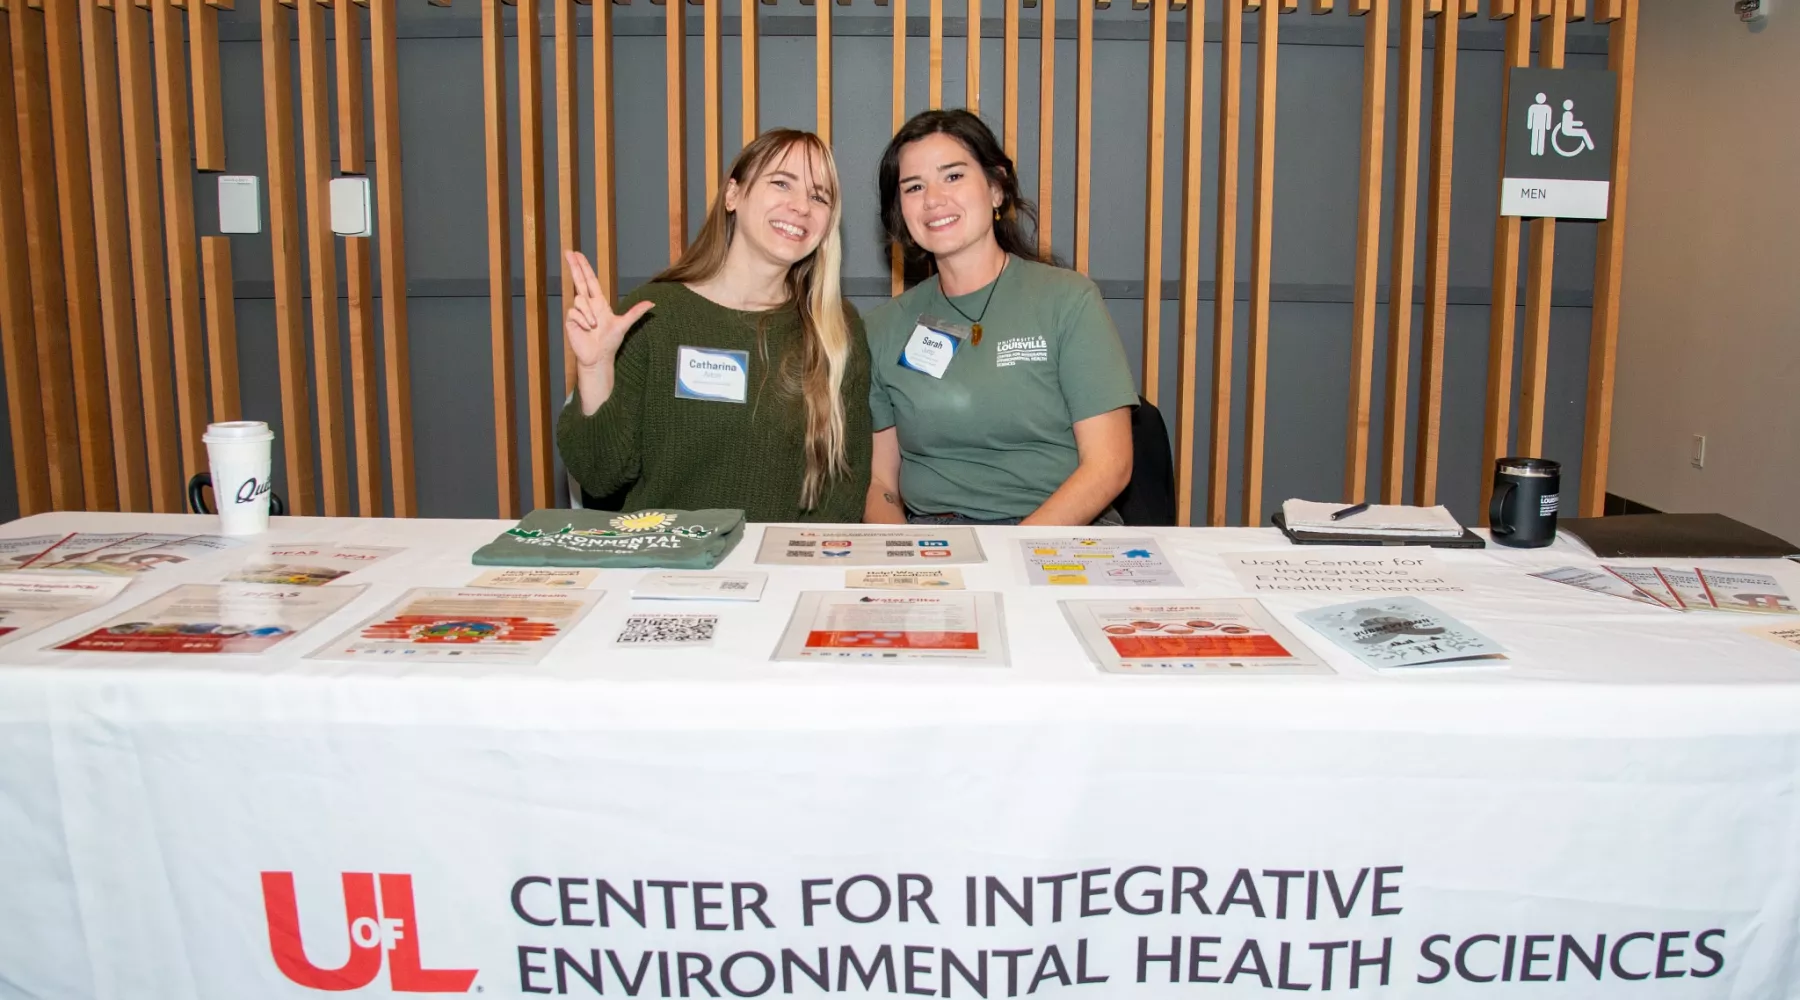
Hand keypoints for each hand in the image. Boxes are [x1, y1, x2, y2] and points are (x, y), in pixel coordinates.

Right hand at [564, 250, 652, 370]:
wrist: (598, 357)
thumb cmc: (610, 342)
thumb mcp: (624, 325)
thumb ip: (636, 312)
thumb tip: (652, 304)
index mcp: (599, 302)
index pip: (590, 280)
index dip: (584, 267)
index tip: (577, 254)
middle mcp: (588, 304)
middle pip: (579, 280)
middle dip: (574, 266)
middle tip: (568, 252)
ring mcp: (578, 312)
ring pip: (579, 300)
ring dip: (588, 313)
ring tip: (594, 326)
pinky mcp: (571, 320)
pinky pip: (574, 313)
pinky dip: (582, 320)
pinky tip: (587, 329)